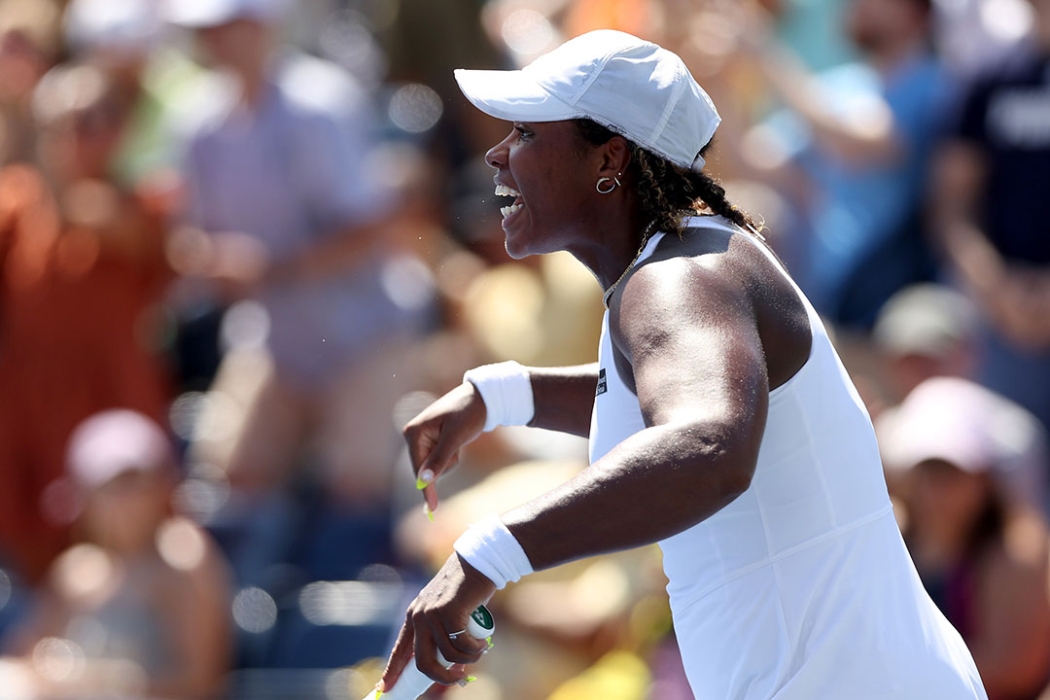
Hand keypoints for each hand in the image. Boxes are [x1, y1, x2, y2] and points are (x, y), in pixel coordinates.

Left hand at [378, 555, 494, 690]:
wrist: (477, 563)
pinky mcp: (449, 611)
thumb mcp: (447, 611)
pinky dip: (475, 649)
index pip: (399, 650)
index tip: (385, 689)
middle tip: (458, 677)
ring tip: (480, 650)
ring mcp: (433, 613)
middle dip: (442, 677)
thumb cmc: (465, 590)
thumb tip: (451, 663)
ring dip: (468, 659)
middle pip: (423, 662)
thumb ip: (443, 633)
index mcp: (414, 615)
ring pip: (449, 656)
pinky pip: (462, 645)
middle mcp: (419, 615)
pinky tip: (483, 643)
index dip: (392, 671)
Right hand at [402, 382, 487, 512]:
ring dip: (449, 460)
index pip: (418, 468)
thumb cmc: (468, 414)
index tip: (431, 508)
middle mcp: (414, 434)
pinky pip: (440, 459)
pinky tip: (458, 440)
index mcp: (414, 432)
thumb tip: (423, 481)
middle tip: (457, 450)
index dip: (426, 488)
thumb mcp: (455, 438)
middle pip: (425, 468)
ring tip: (459, 440)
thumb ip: (439, 459)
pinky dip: (451, 455)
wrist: (482, 398)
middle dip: (444, 465)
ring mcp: (422, 437)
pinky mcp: (432, 439)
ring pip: (434, 465)